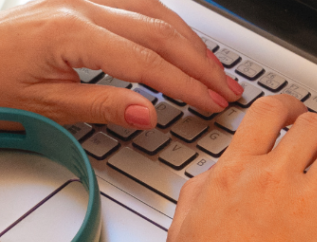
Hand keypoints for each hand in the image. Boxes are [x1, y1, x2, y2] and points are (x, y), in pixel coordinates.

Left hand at [0, 0, 242, 129]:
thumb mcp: (47, 105)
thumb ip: (101, 107)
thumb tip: (149, 114)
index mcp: (71, 33)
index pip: (146, 62)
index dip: (187, 86)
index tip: (214, 105)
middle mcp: (78, 6)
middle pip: (159, 32)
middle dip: (200, 64)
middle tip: (228, 91)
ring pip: (153, 12)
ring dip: (191, 43)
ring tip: (216, 71)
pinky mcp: (79, 0)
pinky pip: (136, 3)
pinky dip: (168, 24)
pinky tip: (185, 41)